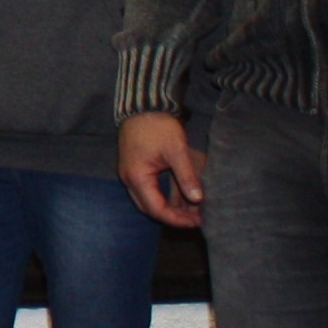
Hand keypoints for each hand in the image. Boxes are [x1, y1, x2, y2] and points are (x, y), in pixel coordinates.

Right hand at [120, 112, 206, 229]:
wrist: (143, 104)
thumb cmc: (158, 125)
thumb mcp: (177, 150)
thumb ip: (187, 176)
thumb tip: (198, 199)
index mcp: (137, 177)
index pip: (156, 209)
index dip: (176, 219)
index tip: (196, 223)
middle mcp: (129, 179)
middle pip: (149, 208)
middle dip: (172, 217)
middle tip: (195, 220)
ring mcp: (129, 173)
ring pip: (147, 200)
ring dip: (167, 208)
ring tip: (190, 211)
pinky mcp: (134, 167)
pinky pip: (147, 189)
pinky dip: (162, 196)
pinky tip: (179, 196)